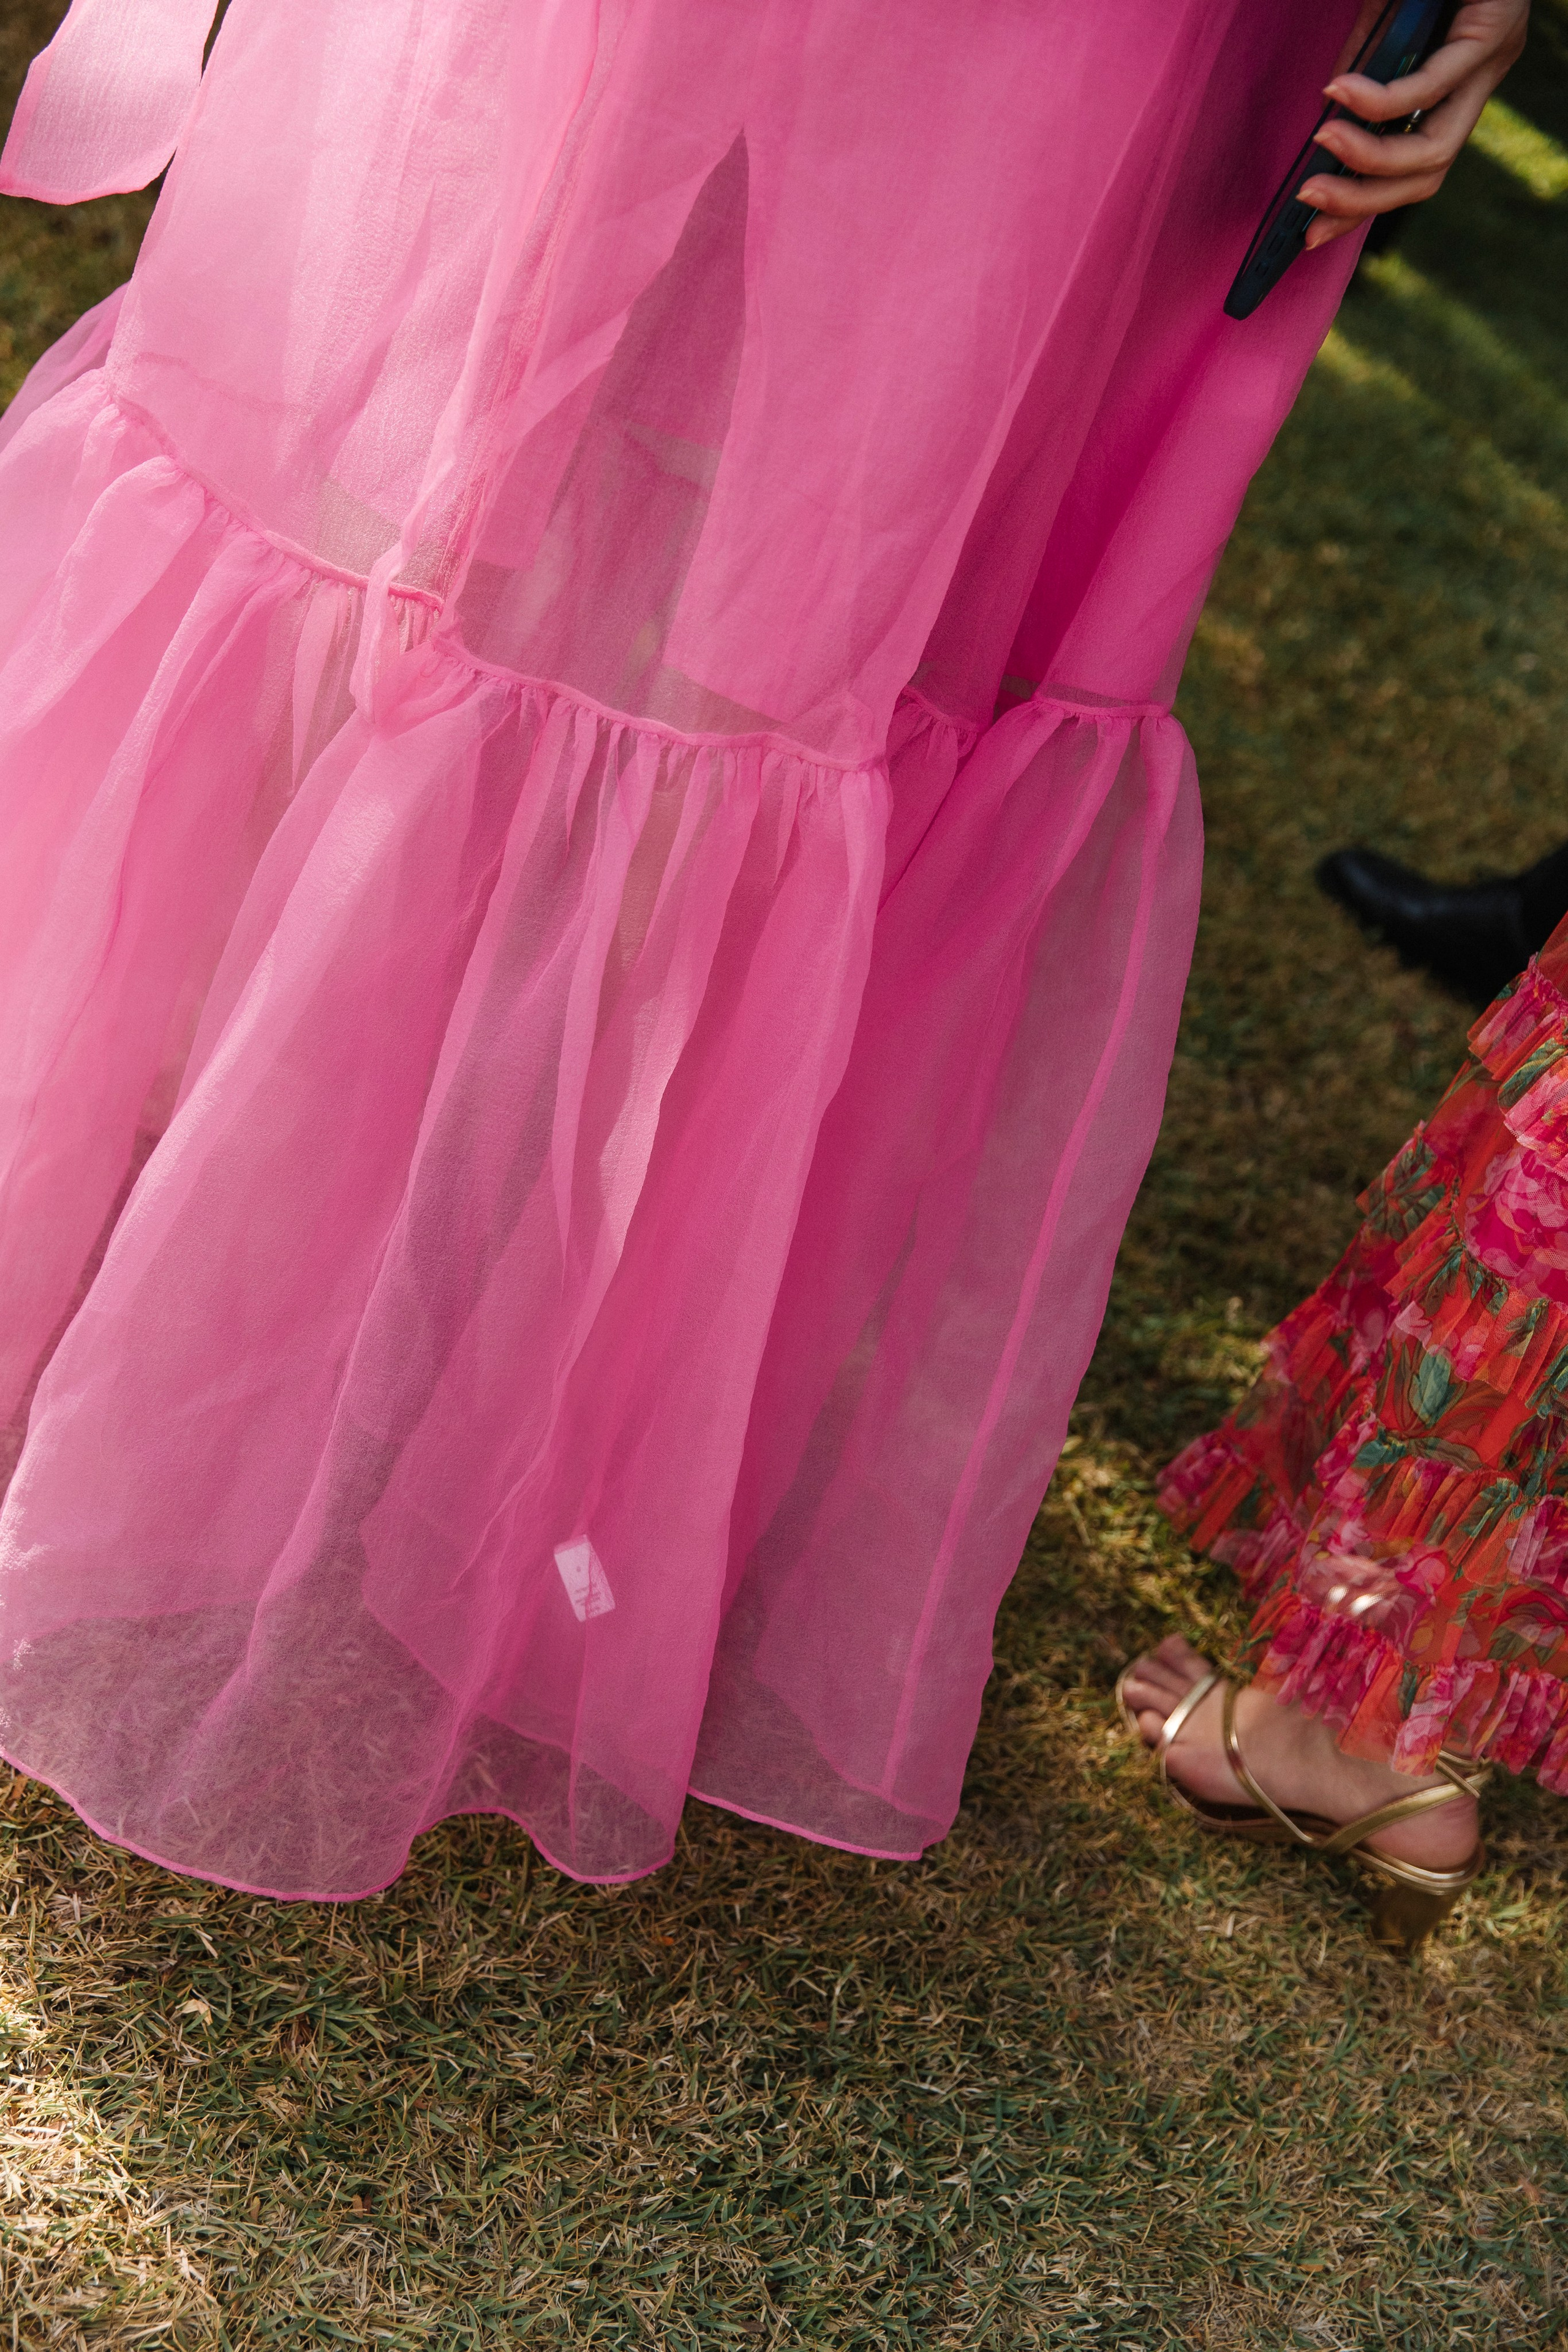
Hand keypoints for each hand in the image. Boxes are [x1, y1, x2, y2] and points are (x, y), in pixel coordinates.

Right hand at [1299, 0, 1530, 249]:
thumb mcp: (1384, 20)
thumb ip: (1363, 71)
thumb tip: (1326, 122)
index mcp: (1460, 82)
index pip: (1416, 168)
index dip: (1363, 204)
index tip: (1311, 232)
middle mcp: (1483, 78)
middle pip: (1428, 174)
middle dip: (1362, 198)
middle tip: (1309, 201)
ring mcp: (1493, 59)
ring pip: (1436, 149)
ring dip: (1369, 159)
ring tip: (1322, 149)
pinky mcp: (1493, 33)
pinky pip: (1433, 86)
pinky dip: (1380, 101)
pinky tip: (1339, 96)